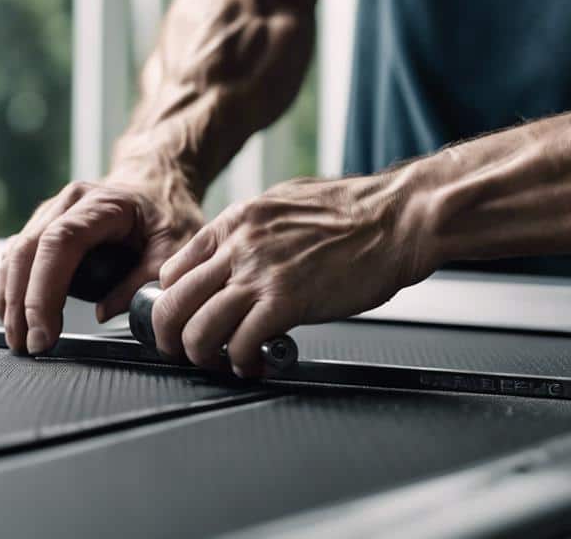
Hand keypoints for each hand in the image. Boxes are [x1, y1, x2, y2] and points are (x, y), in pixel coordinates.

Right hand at [0, 170, 202, 354]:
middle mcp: (69, 202)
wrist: (158, 187)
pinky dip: (13, 287)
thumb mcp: (176, 248)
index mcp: (102, 204)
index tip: (44, 329)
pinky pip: (18, 256)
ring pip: (16, 254)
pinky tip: (16, 316)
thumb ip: (146, 281)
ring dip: (11, 299)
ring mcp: (52, 212)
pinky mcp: (44, 226)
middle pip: (28, 250)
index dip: (45, 289)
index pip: (60, 243)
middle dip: (21, 303)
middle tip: (27, 344)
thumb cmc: (169, 214)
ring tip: (19, 338)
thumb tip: (105, 312)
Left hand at [153, 169, 437, 376]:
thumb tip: (238, 256)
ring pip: (200, 329)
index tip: (183, 319)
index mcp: (237, 221)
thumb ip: (253, 231)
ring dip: (203, 356)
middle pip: (174, 302)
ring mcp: (261, 274)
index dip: (173, 302)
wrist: (398, 217)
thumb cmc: (356, 212)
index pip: (173, 269)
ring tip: (220, 362)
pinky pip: (242, 344)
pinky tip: (254, 364)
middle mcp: (240, 246)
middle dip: (172, 337)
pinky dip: (242, 362)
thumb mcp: (286, 205)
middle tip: (185, 352)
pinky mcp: (287, 302)